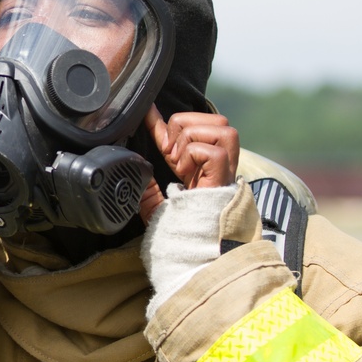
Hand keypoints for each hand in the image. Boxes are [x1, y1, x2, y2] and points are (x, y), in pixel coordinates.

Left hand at [139, 104, 238, 222]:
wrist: (185, 250)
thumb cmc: (174, 226)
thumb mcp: (154, 197)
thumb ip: (148, 176)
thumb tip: (135, 157)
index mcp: (204, 164)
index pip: (192, 128)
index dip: (167, 119)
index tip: (148, 112)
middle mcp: (220, 164)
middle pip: (217, 118)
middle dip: (185, 126)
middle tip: (170, 155)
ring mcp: (226, 170)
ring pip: (222, 126)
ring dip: (192, 139)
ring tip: (179, 163)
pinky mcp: (225, 179)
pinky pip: (214, 151)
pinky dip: (194, 156)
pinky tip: (185, 174)